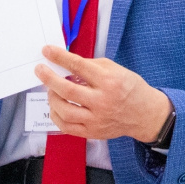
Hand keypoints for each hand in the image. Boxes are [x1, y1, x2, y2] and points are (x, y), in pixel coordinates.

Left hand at [34, 45, 171, 142]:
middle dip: (49, 78)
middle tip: (40, 70)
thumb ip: (91, 66)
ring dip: (52, 97)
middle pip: (67, 89)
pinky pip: (66, 126)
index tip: (47, 50)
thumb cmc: (130, 88)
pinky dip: (56, 115)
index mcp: (108, 81)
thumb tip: (67, 63)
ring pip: (64, 110)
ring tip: (51, 89)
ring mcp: (96, 119)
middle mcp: (102, 101)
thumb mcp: (116, 69)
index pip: (78, 66)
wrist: (144, 114)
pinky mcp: (92, 132)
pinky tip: (55, 106)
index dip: (59, 57)